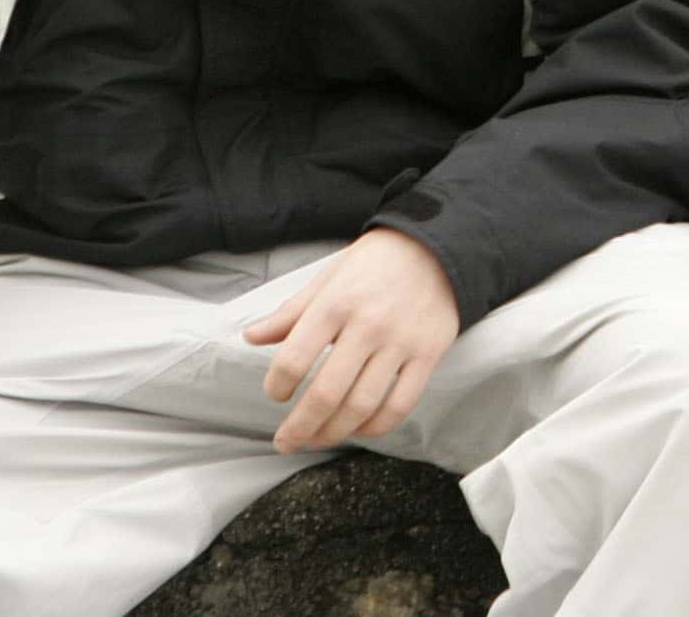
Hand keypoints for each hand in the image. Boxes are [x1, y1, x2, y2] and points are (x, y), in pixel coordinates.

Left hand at [244, 228, 460, 452]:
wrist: (437, 246)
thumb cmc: (375, 262)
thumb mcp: (328, 277)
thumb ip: (291, 312)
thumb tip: (251, 337)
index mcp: (336, 303)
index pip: (293, 359)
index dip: (276, 386)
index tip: (275, 394)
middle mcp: (368, 325)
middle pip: (326, 394)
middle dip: (299, 427)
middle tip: (285, 442)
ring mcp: (401, 343)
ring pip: (362, 406)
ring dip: (333, 433)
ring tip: (316, 440)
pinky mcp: (429, 354)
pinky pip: (400, 405)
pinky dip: (376, 427)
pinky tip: (359, 429)